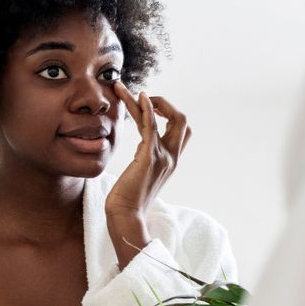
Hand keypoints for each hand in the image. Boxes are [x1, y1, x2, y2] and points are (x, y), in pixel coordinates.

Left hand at [105, 81, 191, 266]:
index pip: (182, 131)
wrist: (126, 216)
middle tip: (144, 100)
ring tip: (122, 89)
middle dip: (165, 105)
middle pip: (182, 122)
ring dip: (144, 100)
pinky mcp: (148, 156)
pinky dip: (146, 109)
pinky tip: (138, 96)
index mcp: (171, 161)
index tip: (148, 110)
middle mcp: (171, 157)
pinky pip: (151, 126)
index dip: (169, 115)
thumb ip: (146, 160)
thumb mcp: (142, 175)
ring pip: (165, 118)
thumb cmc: (128, 200)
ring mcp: (162, 156)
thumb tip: (140, 150)